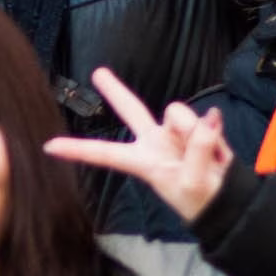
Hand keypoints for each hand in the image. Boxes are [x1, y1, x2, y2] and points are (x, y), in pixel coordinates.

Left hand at [44, 66, 234, 221]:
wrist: (227, 202)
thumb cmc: (200, 200)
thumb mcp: (193, 182)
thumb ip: (198, 149)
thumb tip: (208, 118)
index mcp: (141, 161)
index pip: (105, 154)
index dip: (78, 150)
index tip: (48, 146)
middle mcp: (154, 142)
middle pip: (132, 110)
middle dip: (115, 90)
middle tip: (97, 73)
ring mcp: (176, 134)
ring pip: (179, 114)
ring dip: (195, 132)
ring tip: (207, 158)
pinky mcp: (199, 129)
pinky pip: (207, 121)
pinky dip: (215, 136)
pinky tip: (218, 153)